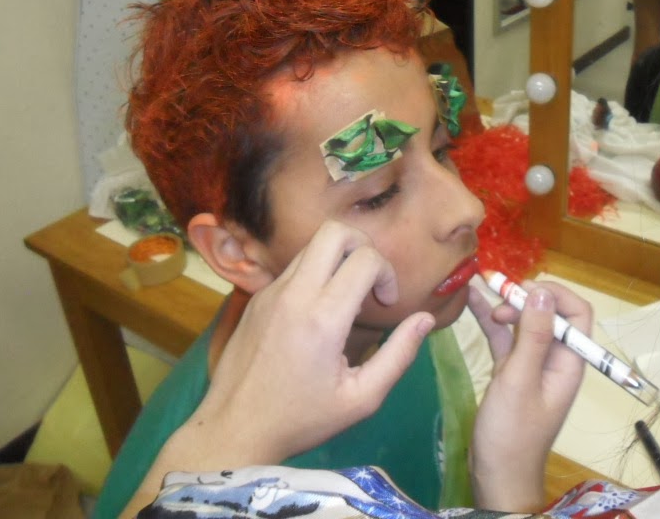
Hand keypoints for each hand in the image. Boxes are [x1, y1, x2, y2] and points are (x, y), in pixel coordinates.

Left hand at [196, 220, 433, 458]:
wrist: (234, 428)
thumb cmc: (302, 419)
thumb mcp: (361, 399)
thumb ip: (399, 356)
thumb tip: (425, 318)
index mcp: (323, 318)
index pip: (365, 259)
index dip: (387, 273)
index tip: (386, 302)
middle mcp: (295, 294)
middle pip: (334, 232)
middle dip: (363, 246)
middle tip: (369, 280)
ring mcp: (271, 292)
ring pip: (312, 246)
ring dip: (337, 260)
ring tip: (345, 298)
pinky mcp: (257, 298)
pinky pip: (293, 268)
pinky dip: (315, 276)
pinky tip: (317, 314)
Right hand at [467, 281, 591, 511]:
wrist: (497, 476)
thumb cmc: (512, 432)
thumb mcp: (520, 380)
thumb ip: (533, 336)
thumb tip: (542, 293)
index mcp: (569, 361)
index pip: (577, 313)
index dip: (555, 294)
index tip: (524, 291)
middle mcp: (555, 359)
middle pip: (549, 314)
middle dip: (526, 298)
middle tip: (498, 295)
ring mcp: (533, 365)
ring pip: (525, 323)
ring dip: (506, 306)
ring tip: (481, 291)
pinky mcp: (512, 372)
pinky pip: (505, 338)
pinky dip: (491, 321)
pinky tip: (473, 303)